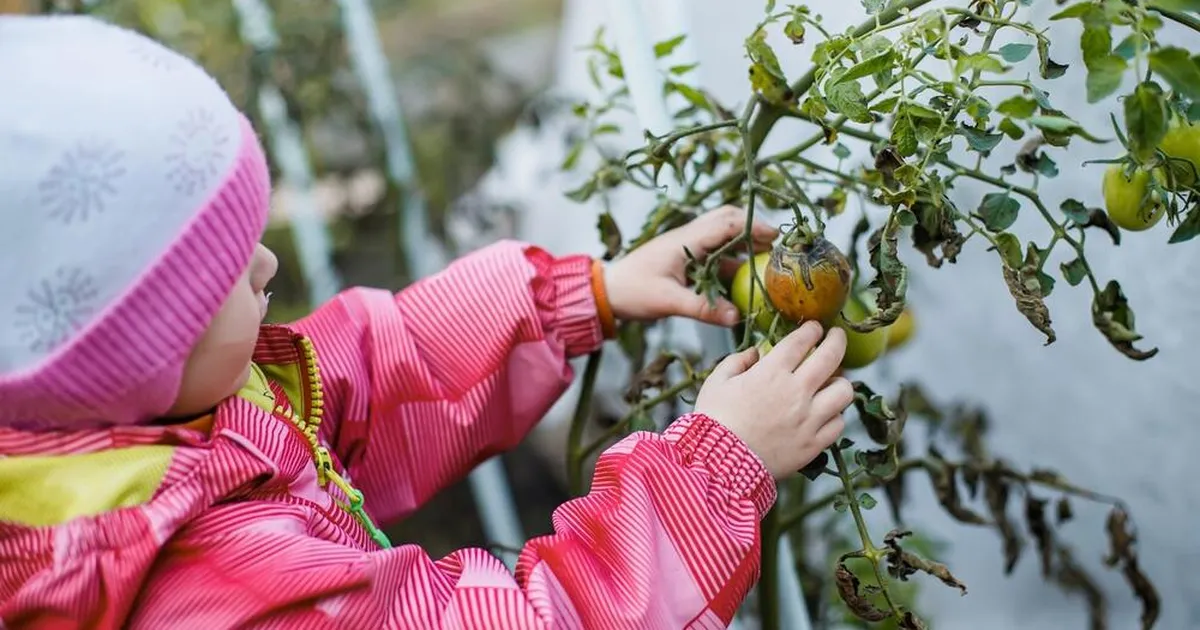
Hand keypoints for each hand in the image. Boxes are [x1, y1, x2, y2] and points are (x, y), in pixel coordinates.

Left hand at [604, 205, 776, 325]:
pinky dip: (732, 260)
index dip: (753, 227)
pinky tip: (743, 276)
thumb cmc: (632, 292)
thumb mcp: (668, 302)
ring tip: (766, 258)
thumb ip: (703, 309)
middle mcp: (688, 237)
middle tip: (775, 244)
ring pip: (721, 236)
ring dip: (744, 244)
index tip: (776, 236)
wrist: (607, 291)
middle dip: (752, 228)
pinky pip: (714, 253)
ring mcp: (686, 246)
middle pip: (727, 220)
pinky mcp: (684, 258)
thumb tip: (737, 317)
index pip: (726, 223)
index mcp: (685, 240)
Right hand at [693, 321, 852, 478]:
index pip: (802, 340)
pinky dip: (834, 415)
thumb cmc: (713, 420)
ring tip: (832, 381)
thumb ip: (738, 361)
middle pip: (832, 356)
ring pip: (844, 391)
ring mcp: (809, 419)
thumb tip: (756, 353)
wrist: (718, 465)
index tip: (814, 327)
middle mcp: (797, 392)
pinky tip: (825, 413)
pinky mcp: (814, 444)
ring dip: (840, 381)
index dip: (812, 329)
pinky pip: (838, 424)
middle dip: (837, 340)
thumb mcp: (717, 382)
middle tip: (837, 337)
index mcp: (772, 372)